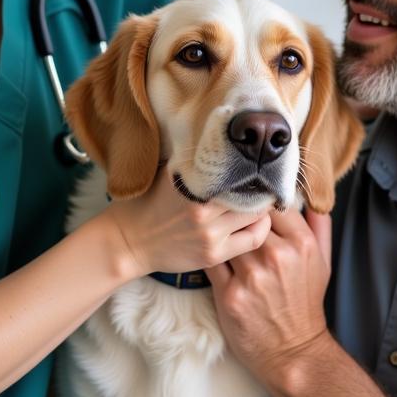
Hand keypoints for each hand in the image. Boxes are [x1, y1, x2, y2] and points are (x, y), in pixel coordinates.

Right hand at [102, 167, 271, 278]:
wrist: (129, 240)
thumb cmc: (150, 201)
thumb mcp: (170, 172)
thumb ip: (197, 161)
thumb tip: (229, 143)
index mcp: (191, 181)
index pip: (238, 169)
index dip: (253, 166)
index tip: (258, 164)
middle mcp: (201, 207)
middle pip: (250, 191)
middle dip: (261, 186)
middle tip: (266, 181)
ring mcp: (208, 233)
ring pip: (255, 215)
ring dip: (262, 207)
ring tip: (262, 199)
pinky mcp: (213, 254)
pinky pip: (252, 239)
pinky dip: (260, 228)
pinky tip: (257, 221)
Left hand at [207, 208, 332, 384]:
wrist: (292, 352)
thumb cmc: (305, 303)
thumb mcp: (323, 263)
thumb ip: (319, 226)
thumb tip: (311, 197)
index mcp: (301, 244)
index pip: (273, 204)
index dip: (261, 203)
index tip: (253, 205)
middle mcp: (276, 256)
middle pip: (246, 217)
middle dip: (239, 218)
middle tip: (230, 216)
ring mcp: (251, 276)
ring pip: (227, 236)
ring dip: (223, 235)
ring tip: (217, 233)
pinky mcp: (229, 294)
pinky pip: (212, 261)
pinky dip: (210, 255)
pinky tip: (211, 255)